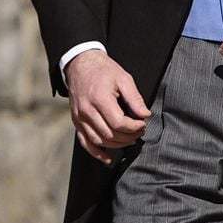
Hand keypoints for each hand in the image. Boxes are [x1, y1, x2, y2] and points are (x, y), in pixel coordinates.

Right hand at [65, 50, 150, 164]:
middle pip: (109, 134)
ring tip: (130, 140)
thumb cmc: (104, 70)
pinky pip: (85, 142)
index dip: (134, 127)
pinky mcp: (76, 122)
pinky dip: (96, 153)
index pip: (119, 123)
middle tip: (140, 132)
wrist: (81, 65)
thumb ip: (135, 98)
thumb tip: (145, 114)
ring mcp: (79, 118)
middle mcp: (87, 111)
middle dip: (128, 137)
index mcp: (100, 99)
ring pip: (98, 141)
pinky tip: (108, 158)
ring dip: (116, 145)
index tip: (143, 124)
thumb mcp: (124, 78)